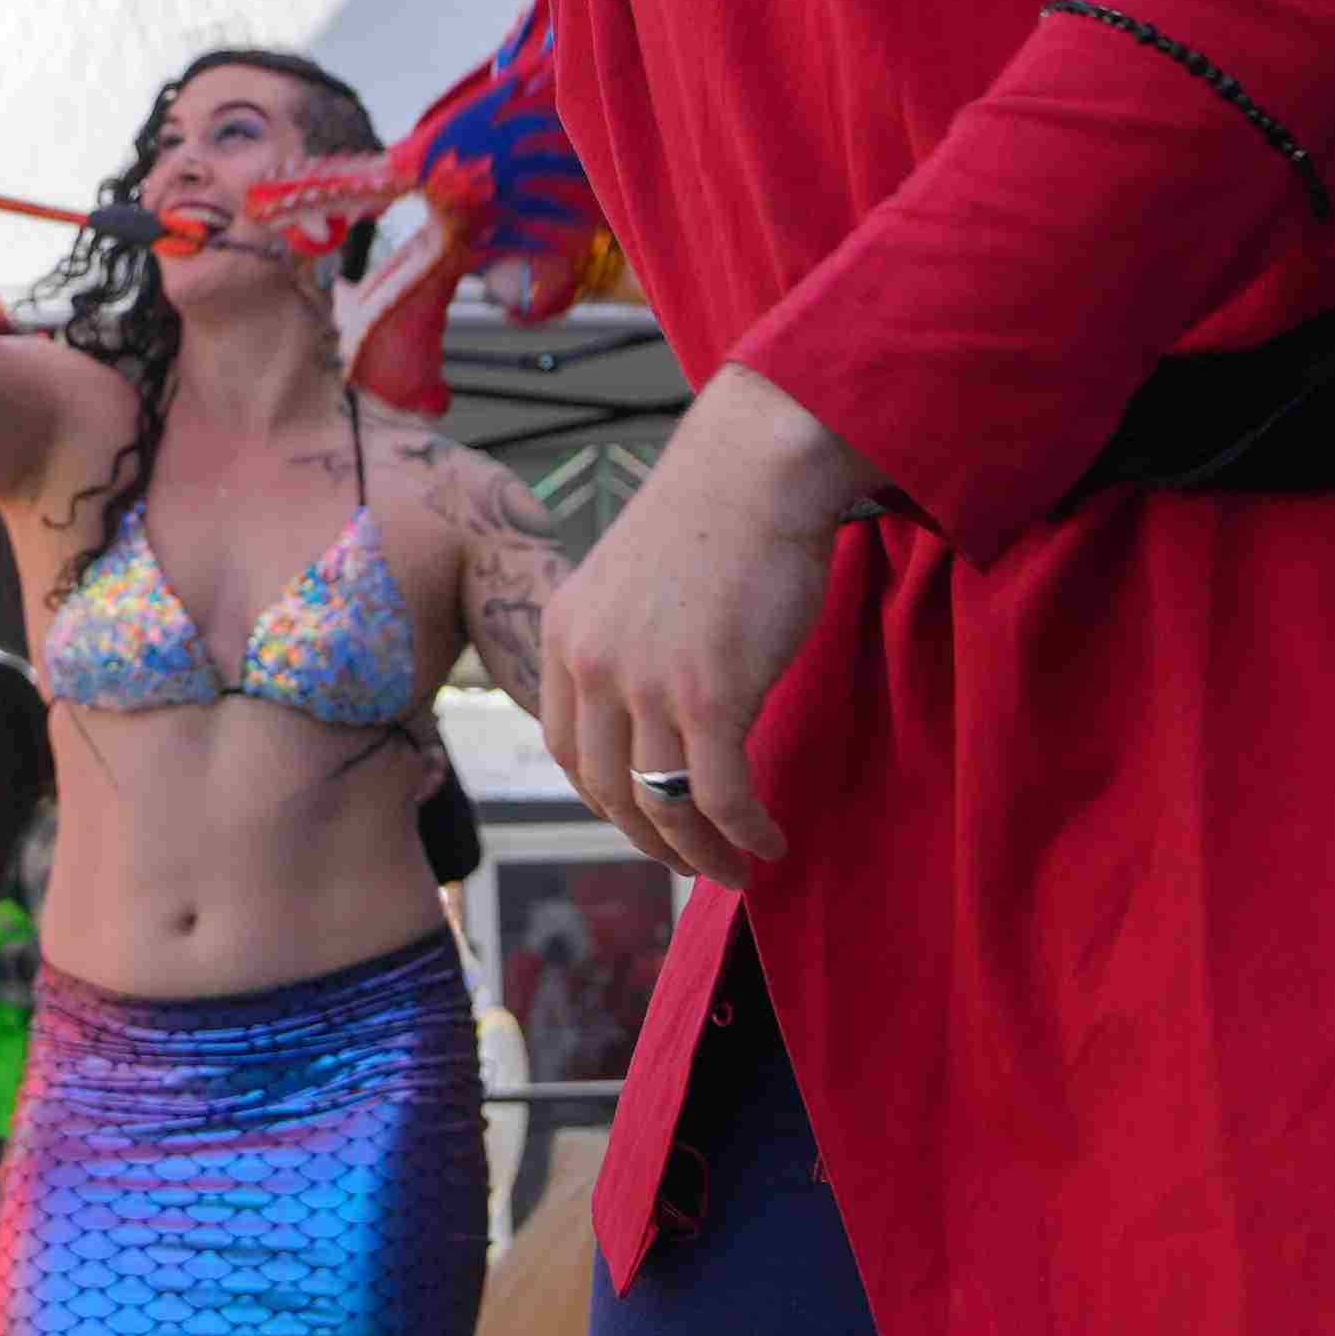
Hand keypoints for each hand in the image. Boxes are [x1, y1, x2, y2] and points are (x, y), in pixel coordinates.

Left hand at [526, 369, 881, 886]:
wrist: (758, 466)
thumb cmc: (715, 517)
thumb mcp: (634, 582)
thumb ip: (625, 643)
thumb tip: (649, 710)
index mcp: (564, 634)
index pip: (568, 750)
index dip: (607, 800)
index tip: (645, 821)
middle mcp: (592, 664)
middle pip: (607, 791)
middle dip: (651, 842)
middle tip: (692, 864)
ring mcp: (647, 682)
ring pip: (663, 805)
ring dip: (700, 854)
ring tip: (735, 869)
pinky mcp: (710, 694)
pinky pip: (721, 797)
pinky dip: (745, 833)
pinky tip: (770, 841)